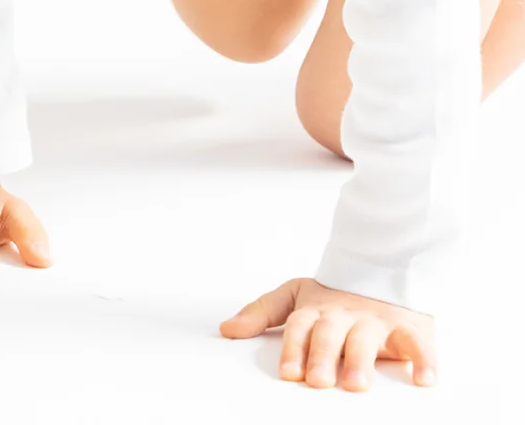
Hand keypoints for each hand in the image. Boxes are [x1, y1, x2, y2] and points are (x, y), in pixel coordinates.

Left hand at [221, 277, 435, 389]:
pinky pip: (419, 343)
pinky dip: (423, 360)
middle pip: (330, 334)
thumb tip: (226, 330)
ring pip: (367, 339)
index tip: (289, 373)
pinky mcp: (410, 326)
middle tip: (317, 381)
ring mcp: (377, 320)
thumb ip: (261, 313)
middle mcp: (344, 314)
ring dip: (361, 361)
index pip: (299, 327)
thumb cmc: (334, 294)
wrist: (382, 264)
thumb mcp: (294, 297)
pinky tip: (423, 379)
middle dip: (322, 357)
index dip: (293, 349)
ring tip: (356, 385)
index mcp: (316, 309)